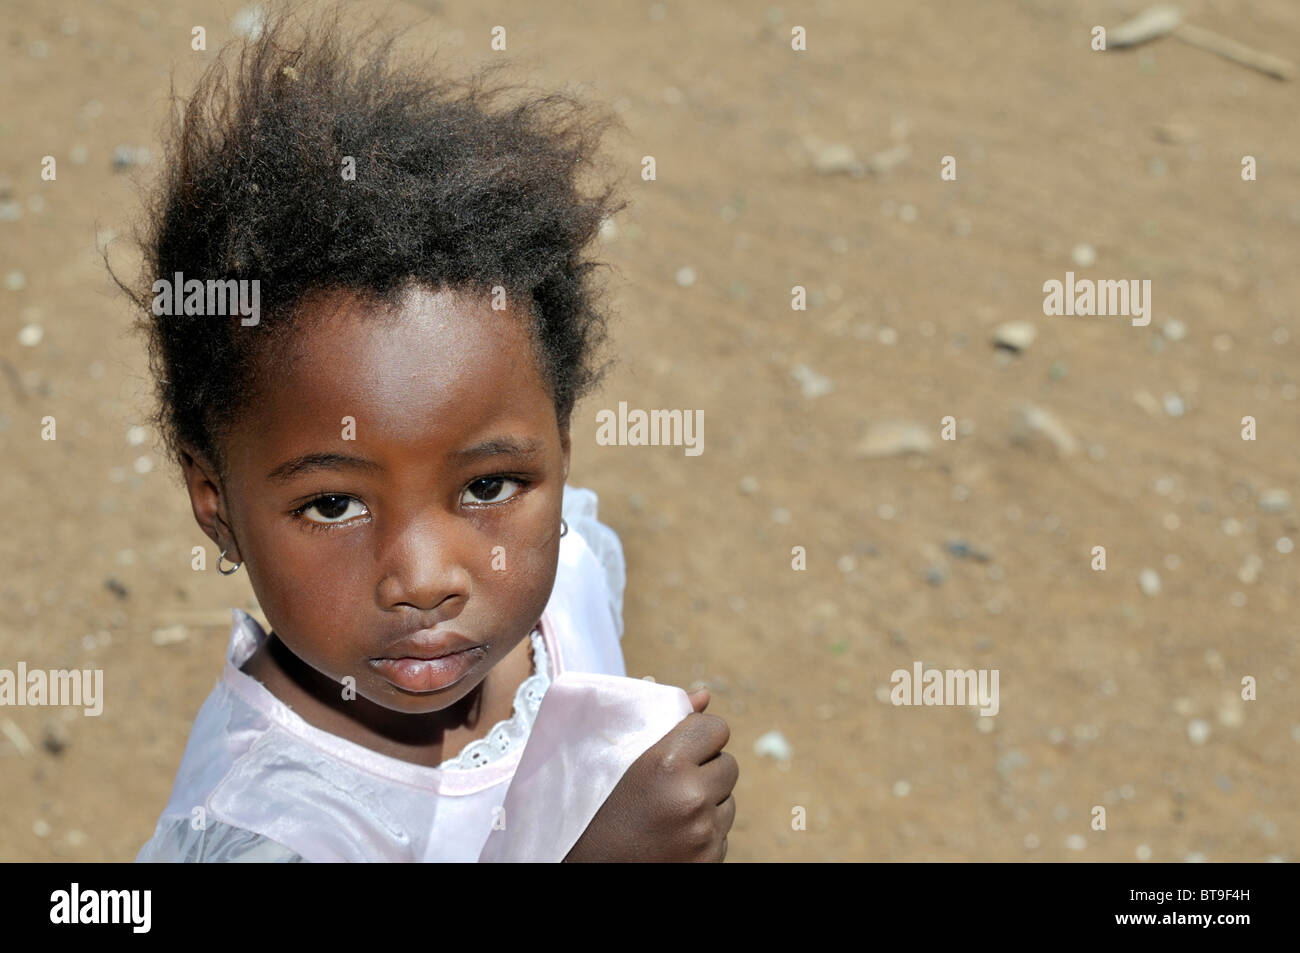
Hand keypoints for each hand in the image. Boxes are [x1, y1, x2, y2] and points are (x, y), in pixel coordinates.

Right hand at [564, 687, 737, 861]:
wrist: (583, 870)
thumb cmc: (590, 809)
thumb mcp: (614, 757)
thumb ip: (663, 719)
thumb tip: (704, 694)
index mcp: (665, 764)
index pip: (717, 729)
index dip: (700, 735)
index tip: (682, 747)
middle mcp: (690, 798)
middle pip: (727, 765)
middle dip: (705, 770)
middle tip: (671, 783)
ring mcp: (702, 835)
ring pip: (727, 802)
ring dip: (706, 803)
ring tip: (667, 811)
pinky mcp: (708, 862)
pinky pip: (721, 835)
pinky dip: (703, 833)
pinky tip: (670, 836)